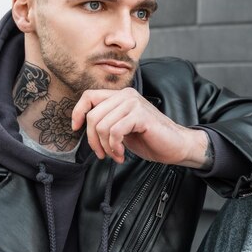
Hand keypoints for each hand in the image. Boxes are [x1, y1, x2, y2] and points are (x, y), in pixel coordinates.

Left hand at [72, 88, 210, 166]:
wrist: (175, 146)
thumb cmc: (149, 138)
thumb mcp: (121, 128)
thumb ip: (106, 121)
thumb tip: (82, 125)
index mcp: (120, 96)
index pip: (89, 96)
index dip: (78, 112)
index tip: (76, 128)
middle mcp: (126, 95)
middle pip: (93, 115)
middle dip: (93, 140)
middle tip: (101, 154)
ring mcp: (134, 104)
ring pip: (102, 125)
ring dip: (106, 147)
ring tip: (116, 155)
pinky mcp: (141, 115)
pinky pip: (115, 132)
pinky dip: (115, 147)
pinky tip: (122, 154)